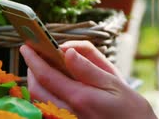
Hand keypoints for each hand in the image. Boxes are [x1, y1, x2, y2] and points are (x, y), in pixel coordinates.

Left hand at [20, 41, 156, 118]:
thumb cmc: (131, 110)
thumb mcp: (115, 83)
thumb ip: (88, 67)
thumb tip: (67, 51)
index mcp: (80, 98)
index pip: (46, 76)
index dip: (33, 59)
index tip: (27, 45)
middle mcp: (68, 113)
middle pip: (37, 90)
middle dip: (32, 70)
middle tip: (34, 54)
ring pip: (40, 102)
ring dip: (38, 83)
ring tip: (44, 67)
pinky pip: (50, 110)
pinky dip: (47, 95)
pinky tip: (56, 86)